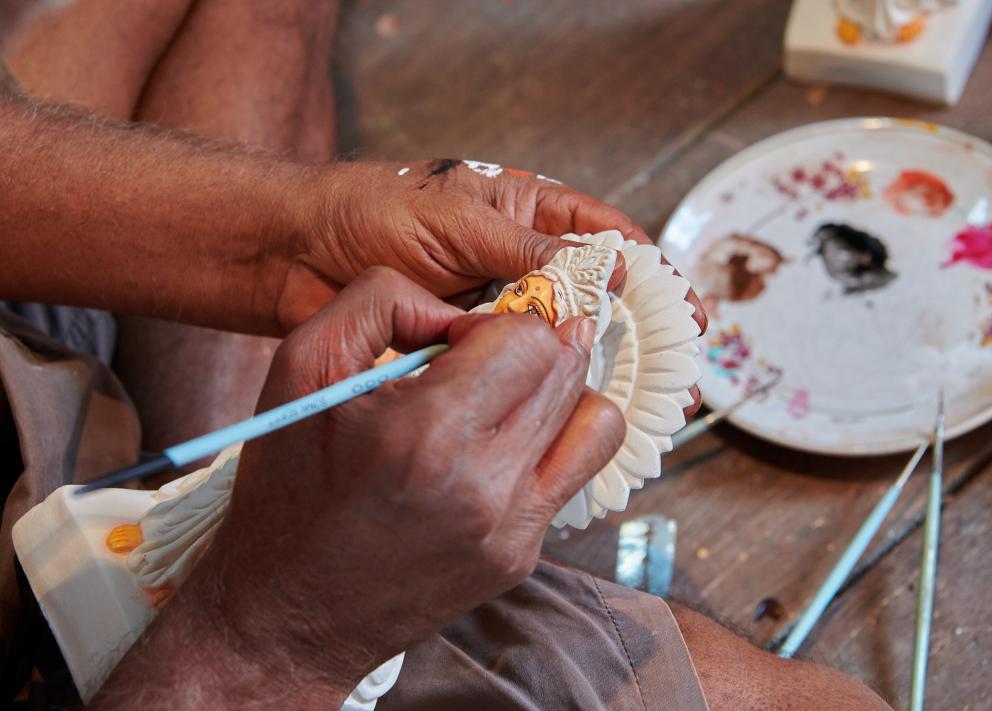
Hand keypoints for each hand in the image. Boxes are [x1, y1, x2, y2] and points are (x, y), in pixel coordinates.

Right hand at [118, 268, 624, 706]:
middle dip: (534, 347)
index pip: (529, 339)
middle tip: (489, 356)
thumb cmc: (288, 486)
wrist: (287, 612)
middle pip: (567, 372)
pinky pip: (574, 475)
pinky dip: (551, 444)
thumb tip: (461, 310)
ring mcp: (511, 531)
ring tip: (509, 395)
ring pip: (596, 422)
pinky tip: (501, 444)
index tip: (458, 340)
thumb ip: (381, 301)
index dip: (498, 321)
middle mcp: (484, 486)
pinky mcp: (519, 558)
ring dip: (560, 392)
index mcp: (427, 432)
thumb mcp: (303, 364)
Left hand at [280, 159, 706, 412]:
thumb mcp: (458, 219)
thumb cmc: (372, 214)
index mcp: (524, 213)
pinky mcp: (462, 352)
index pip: (606, 238)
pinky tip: (574, 417)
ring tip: (643, 406)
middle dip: (638, 334)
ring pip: (560, 342)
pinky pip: (515, 374)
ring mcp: (492, 311)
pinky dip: (544, 395)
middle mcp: (517, 264)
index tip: (686, 312)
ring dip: (599, 371)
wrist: (293, 255)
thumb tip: (608, 272)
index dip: (650, 272)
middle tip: (677, 376)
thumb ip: (529, 249)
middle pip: (595, 298)